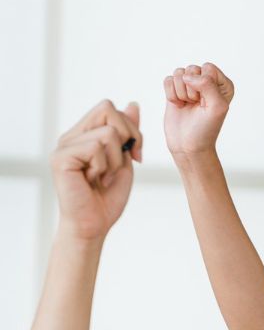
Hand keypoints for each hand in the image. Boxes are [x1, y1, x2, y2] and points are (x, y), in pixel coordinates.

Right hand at [51, 100, 141, 240]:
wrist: (93, 226)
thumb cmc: (107, 198)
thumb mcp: (125, 161)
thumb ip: (128, 134)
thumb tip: (133, 104)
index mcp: (84, 134)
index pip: (109, 108)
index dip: (132, 129)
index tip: (136, 156)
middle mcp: (72, 135)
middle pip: (108, 109)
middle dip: (128, 137)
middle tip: (122, 165)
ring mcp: (64, 145)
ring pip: (107, 132)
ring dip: (115, 160)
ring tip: (103, 176)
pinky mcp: (61, 157)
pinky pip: (96, 147)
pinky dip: (103, 166)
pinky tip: (93, 180)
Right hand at [164, 62, 233, 159]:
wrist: (189, 145)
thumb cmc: (206, 129)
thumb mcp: (217, 107)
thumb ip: (208, 84)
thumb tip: (187, 76)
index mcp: (223, 85)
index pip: (208, 68)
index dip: (204, 85)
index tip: (206, 102)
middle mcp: (208, 82)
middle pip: (192, 69)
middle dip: (191, 89)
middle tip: (196, 105)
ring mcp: (190, 85)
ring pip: (179, 73)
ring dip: (181, 92)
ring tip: (188, 106)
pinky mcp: (175, 89)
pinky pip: (168, 79)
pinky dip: (171, 94)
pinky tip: (179, 105)